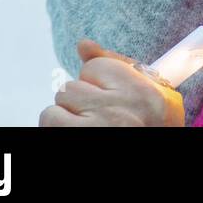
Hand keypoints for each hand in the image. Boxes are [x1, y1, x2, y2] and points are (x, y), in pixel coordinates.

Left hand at [39, 39, 184, 126]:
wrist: (153, 157)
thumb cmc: (149, 125)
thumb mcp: (145, 93)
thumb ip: (114, 64)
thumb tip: (82, 44)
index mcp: (139, 92)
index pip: (93, 68)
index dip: (97, 85)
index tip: (111, 102)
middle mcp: (115, 109)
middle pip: (70, 87)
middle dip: (79, 103)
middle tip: (99, 120)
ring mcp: (93, 129)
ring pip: (55, 106)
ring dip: (64, 118)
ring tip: (85, 129)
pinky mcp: (76, 140)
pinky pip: (48, 121)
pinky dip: (55, 129)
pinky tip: (74, 134)